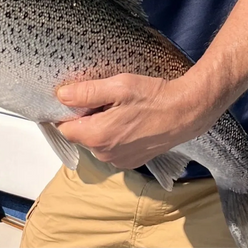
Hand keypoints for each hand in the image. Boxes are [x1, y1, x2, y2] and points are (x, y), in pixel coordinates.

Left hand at [56, 73, 213, 169]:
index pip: (64, 128)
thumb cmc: (152, 96)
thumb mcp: (118, 86)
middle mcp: (104, 154)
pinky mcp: (131, 162)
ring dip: (100, 126)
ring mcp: (118, 161)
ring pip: (95, 141)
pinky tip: (128, 120)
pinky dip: (113, 135)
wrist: (186, 112)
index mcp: (97, 136)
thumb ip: (86, 92)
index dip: (67, 112)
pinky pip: (111, 148)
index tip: (78, 98)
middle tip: (104, 100)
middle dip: (85, 118)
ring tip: (119, 109)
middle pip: (80, 135)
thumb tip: (61, 95)